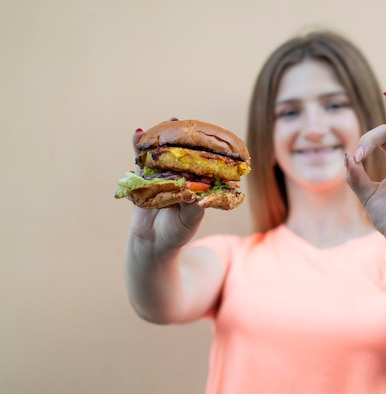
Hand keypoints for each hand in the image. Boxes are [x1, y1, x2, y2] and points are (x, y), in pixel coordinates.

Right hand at [129, 125, 203, 251]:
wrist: (153, 243)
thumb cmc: (177, 231)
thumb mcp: (190, 220)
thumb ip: (194, 206)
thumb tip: (195, 193)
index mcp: (195, 183)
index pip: (201, 162)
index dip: (205, 149)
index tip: (209, 134)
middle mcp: (180, 176)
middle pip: (182, 153)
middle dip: (184, 137)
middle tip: (185, 122)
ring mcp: (161, 175)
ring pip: (162, 153)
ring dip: (163, 137)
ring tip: (168, 121)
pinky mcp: (143, 179)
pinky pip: (141, 161)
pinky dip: (138, 147)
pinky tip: (137, 133)